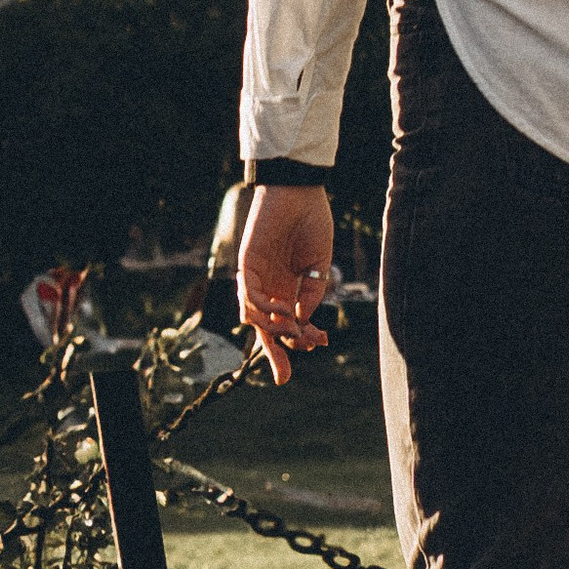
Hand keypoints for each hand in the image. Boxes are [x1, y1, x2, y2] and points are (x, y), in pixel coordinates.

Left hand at [237, 182, 336, 383]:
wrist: (298, 191)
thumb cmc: (311, 222)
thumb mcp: (319, 264)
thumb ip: (311, 293)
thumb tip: (301, 323)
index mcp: (290, 287)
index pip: (291, 322)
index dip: (304, 337)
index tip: (322, 343)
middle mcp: (271, 286)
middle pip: (267, 329)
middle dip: (276, 354)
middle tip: (285, 377)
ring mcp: (257, 277)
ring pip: (255, 318)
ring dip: (273, 331)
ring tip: (294, 330)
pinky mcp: (246, 265)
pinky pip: (249, 297)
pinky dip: (264, 309)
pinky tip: (283, 309)